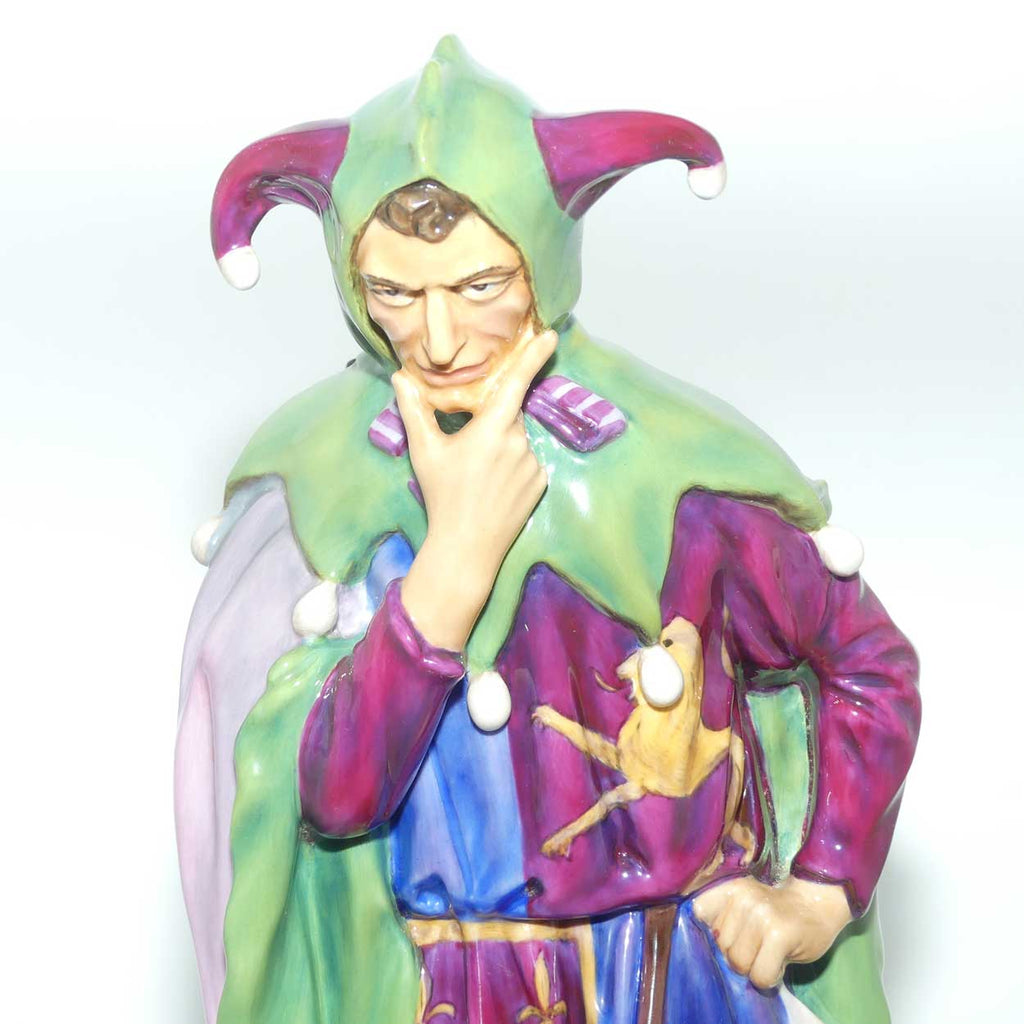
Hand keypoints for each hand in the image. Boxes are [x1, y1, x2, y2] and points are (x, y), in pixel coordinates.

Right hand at [395, 323, 557, 650]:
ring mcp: (533, 464)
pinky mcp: (540, 483)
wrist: (467, 547)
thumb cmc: (443, 497)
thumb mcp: (425, 452)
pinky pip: (528, 462)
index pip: (516, 383)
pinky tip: (494, 487)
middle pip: (508, 416)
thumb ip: (415, 410)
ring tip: (478, 477)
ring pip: (517, 440)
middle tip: (467, 453)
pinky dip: (513, 466)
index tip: (551, 335)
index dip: (534, 356)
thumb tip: (400, 377)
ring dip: (501, 446)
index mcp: (491, 429)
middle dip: (491, 423)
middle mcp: (518, 442)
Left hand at [692, 875, 852, 989]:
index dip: (713, 931)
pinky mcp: (778, 935)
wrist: (818, 904)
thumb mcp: (745, 903)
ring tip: (769, 953)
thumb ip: (724, 917)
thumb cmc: (778, 909)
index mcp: (730, 887)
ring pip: (739, 964)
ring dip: (754, 968)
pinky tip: (779, 963)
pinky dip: (769, 977)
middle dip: (737, 954)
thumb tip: (706, 944)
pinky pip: (760, 975)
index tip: (732, 932)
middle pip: (720, 947)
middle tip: (759, 945)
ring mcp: (760, 915)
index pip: (699, 912)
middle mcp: (742, 898)